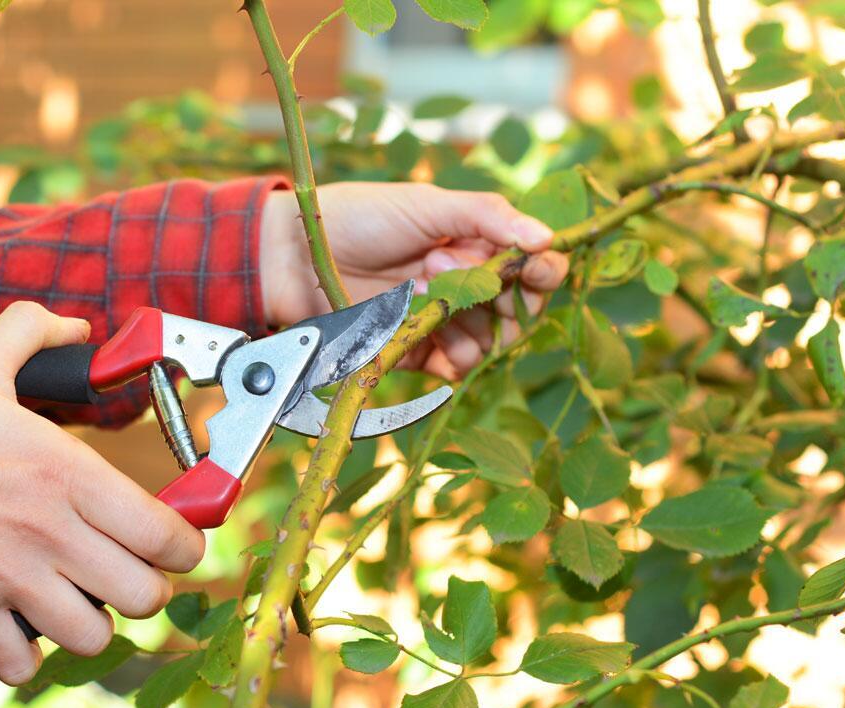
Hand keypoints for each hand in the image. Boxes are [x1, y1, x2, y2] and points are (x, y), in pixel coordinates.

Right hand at [0, 302, 204, 683]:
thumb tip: (76, 325)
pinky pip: (22, 666)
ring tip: (74, 601)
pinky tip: (20, 625)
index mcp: (65, 470)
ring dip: (90, 624)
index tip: (175, 544)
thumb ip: (34, 332)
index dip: (185, 546)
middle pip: (143, 596)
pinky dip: (27, 656)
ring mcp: (7, 577)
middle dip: (144, 589)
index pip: (165, 535)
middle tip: (124, 573)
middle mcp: (48, 530)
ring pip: (92, 637)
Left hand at [259, 183, 569, 378]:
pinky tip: (428, 330)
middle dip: (502, 296)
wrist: (297, 255)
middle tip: (450, 268)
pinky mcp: (416, 351)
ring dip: (469, 320)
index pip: (531, 266)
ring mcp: (441, 321)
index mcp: (474, 244)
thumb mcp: (427, 204)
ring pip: (489, 341)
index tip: (539, 268)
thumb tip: (547, 237)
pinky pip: (455, 366)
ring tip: (423, 287)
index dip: (542, 270)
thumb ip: (487, 216)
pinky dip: (453, 355)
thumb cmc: (360, 218)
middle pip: (517, 311)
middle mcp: (464, 284)